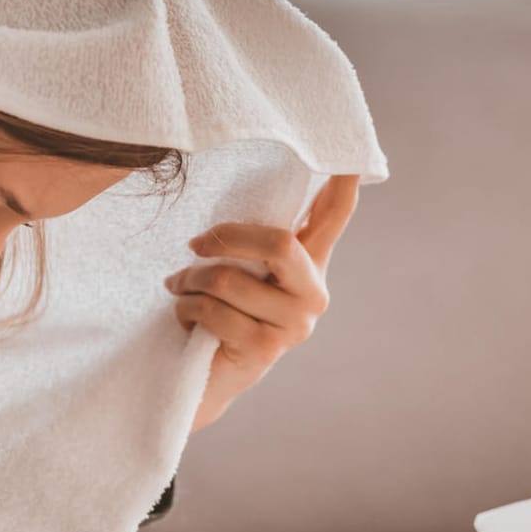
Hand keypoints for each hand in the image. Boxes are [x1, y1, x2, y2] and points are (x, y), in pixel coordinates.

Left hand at [166, 175, 360, 432]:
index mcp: (311, 264)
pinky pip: (212, 310)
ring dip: (189, 280)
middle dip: (226, 237)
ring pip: (228, 279)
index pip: (334, 217)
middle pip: (279, 244)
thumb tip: (245, 190)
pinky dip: (186, 307)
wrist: (208, 377)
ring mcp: (294, 325)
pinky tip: (185, 315)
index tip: (352, 155)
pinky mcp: (265, 349)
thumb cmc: (222, 311)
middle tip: (193, 243)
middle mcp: (313, 293)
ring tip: (178, 286)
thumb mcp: (242, 269)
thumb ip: (253, 241)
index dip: (343, 185)